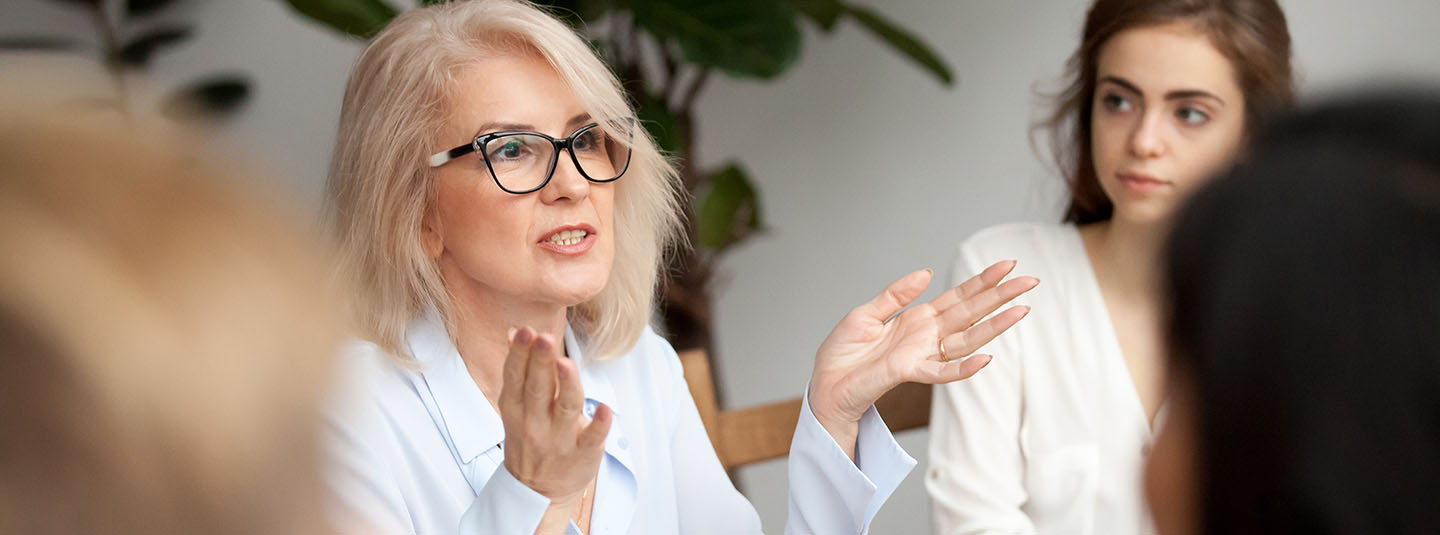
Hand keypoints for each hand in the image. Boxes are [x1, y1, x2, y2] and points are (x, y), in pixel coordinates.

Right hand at [498, 327, 609, 508]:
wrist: (537, 492)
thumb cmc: (530, 437)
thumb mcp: (516, 407)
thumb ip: (519, 370)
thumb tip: (515, 331)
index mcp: (516, 408)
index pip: (516, 377)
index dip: (520, 354)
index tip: (525, 331)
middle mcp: (535, 423)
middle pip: (538, 389)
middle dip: (539, 363)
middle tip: (543, 338)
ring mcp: (559, 440)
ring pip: (565, 409)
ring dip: (566, 386)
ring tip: (566, 364)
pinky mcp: (583, 455)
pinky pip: (592, 439)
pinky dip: (598, 425)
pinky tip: (605, 409)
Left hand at [808, 261, 1036, 455]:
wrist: (825, 384)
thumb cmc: (842, 354)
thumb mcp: (866, 314)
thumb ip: (895, 294)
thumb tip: (926, 272)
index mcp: (917, 318)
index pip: (958, 297)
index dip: (982, 281)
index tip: (1007, 265)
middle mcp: (926, 336)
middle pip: (971, 313)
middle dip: (1000, 296)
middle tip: (1030, 281)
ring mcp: (922, 355)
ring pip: (967, 339)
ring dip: (995, 326)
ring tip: (1022, 310)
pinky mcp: (909, 372)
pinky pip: (942, 372)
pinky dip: (964, 367)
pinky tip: (986, 358)